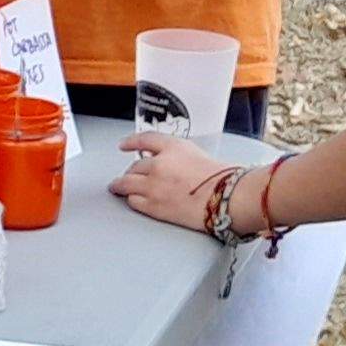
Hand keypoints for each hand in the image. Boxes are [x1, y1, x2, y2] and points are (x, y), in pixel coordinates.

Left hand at [109, 133, 228, 231]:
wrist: (227, 198)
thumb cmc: (222, 180)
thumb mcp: (198, 154)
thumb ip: (177, 156)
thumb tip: (165, 162)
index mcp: (172, 147)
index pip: (145, 140)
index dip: (131, 142)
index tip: (124, 145)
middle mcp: (159, 164)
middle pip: (133, 165)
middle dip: (131, 171)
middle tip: (129, 175)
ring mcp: (153, 186)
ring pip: (126, 183)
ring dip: (122, 185)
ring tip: (118, 187)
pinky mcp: (153, 206)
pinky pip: (133, 201)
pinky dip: (131, 199)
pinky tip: (132, 199)